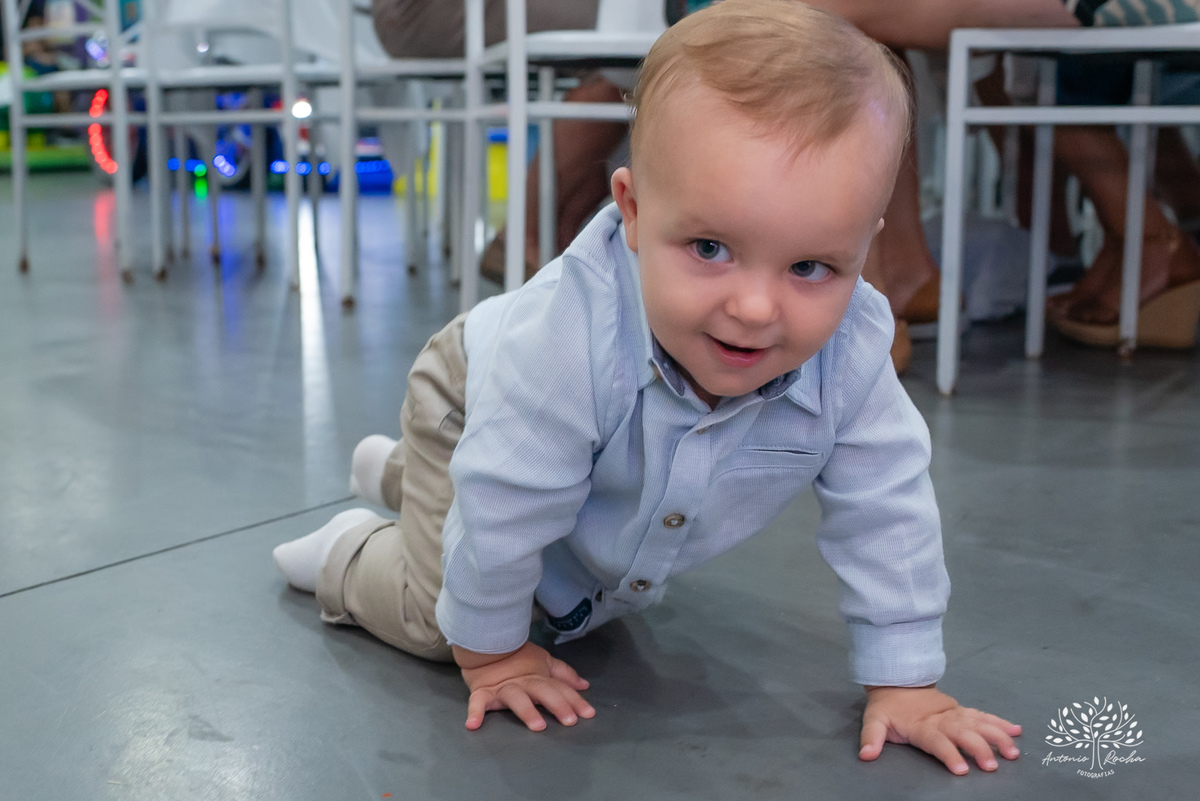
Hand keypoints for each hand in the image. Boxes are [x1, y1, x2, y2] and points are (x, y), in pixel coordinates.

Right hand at [454, 641, 594, 731]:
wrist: (485, 643)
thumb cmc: (517, 655)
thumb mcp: (544, 660)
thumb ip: (564, 674)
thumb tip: (584, 685)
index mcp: (539, 677)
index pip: (560, 688)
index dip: (574, 700)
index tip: (588, 714)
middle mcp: (524, 683)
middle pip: (543, 691)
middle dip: (557, 704)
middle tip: (569, 720)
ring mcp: (503, 688)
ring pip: (516, 698)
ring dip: (527, 711)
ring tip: (538, 726)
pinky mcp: (482, 692)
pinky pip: (477, 702)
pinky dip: (475, 712)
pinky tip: (473, 725)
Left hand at [859, 685, 1020, 774]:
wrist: (897, 680)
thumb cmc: (888, 707)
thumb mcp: (874, 720)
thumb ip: (871, 737)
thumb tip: (865, 755)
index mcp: (921, 725)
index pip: (937, 741)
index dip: (949, 753)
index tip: (962, 768)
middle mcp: (942, 719)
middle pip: (963, 733)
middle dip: (979, 748)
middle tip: (992, 766)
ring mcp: (955, 713)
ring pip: (979, 723)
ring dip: (997, 736)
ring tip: (1013, 752)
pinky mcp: (962, 710)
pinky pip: (983, 715)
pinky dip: (1000, 722)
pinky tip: (1016, 731)